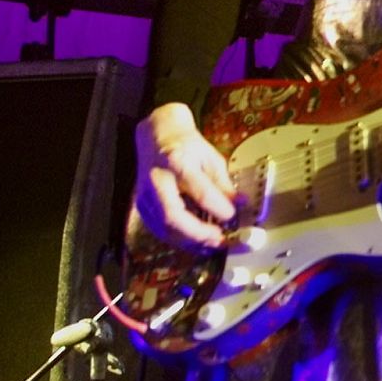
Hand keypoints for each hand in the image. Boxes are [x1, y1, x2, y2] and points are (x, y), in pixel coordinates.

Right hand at [132, 102, 235, 249]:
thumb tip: (239, 203)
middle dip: (198, 233)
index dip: (218, 207)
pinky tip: (195, 240)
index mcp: (177, 162)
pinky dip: (179, 238)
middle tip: (220, 239)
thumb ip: (222, 182)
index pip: (199, 191)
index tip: (232, 215)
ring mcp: (145, 195)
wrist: (157, 136)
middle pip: (173, 216)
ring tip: (212, 243)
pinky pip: (159, 229)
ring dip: (190, 241)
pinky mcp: (142, 206)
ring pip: (164, 228)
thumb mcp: (210, 157)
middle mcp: (157, 181)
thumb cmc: (186, 145)